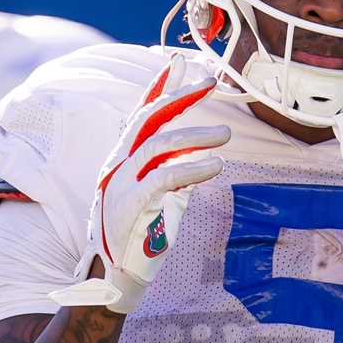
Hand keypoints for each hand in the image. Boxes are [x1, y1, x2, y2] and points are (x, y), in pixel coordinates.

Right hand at [52, 55, 228, 314]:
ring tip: (227, 135)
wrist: (114, 280)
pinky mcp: (131, 204)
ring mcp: (120, 184)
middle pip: (148, 119)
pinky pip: (164, 177)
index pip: (139, 115)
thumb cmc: (138, 240)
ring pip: (159, 145)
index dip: (158, 87)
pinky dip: (192, 168)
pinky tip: (216, 165)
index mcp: (120, 162)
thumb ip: (169, 172)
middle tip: (211, 81)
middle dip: (180, 96)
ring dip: (196, 136)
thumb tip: (196, 154)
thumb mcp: (155, 199)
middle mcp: (116, 166)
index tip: (177, 61)